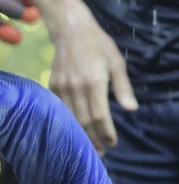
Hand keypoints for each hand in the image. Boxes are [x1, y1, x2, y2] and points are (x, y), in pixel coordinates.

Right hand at [49, 14, 137, 154]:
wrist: (70, 31)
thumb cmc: (98, 45)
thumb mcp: (116, 62)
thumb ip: (123, 87)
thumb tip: (131, 109)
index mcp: (94, 82)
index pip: (100, 115)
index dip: (107, 132)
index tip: (112, 143)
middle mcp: (76, 88)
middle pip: (85, 121)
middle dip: (93, 139)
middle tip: (100, 153)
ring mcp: (62, 88)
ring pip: (71, 117)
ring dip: (80, 134)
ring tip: (87, 146)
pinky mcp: (53, 86)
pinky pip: (60, 109)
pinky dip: (67, 121)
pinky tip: (72, 130)